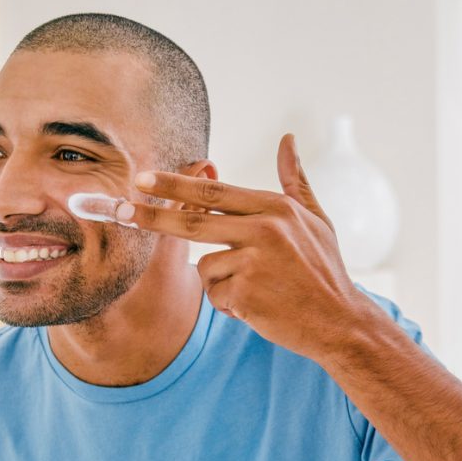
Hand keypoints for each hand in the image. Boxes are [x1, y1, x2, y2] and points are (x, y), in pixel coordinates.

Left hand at [120, 134, 363, 361]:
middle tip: (121, 208)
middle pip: (193, 220)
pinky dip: (230, 304)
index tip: (143, 179)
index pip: (214, 192)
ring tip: (257, 289)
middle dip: (153, 215)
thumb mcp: (315, 220)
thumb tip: (287, 139)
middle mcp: (265, 229)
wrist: (340, 321)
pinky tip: (258, 306)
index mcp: (276, 208)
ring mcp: (255, 260)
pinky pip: (215, 294)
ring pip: (206, 266)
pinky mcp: (247, 291)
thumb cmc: (324, 271)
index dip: (174, 185)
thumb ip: (295, 180)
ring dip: (221, 283)